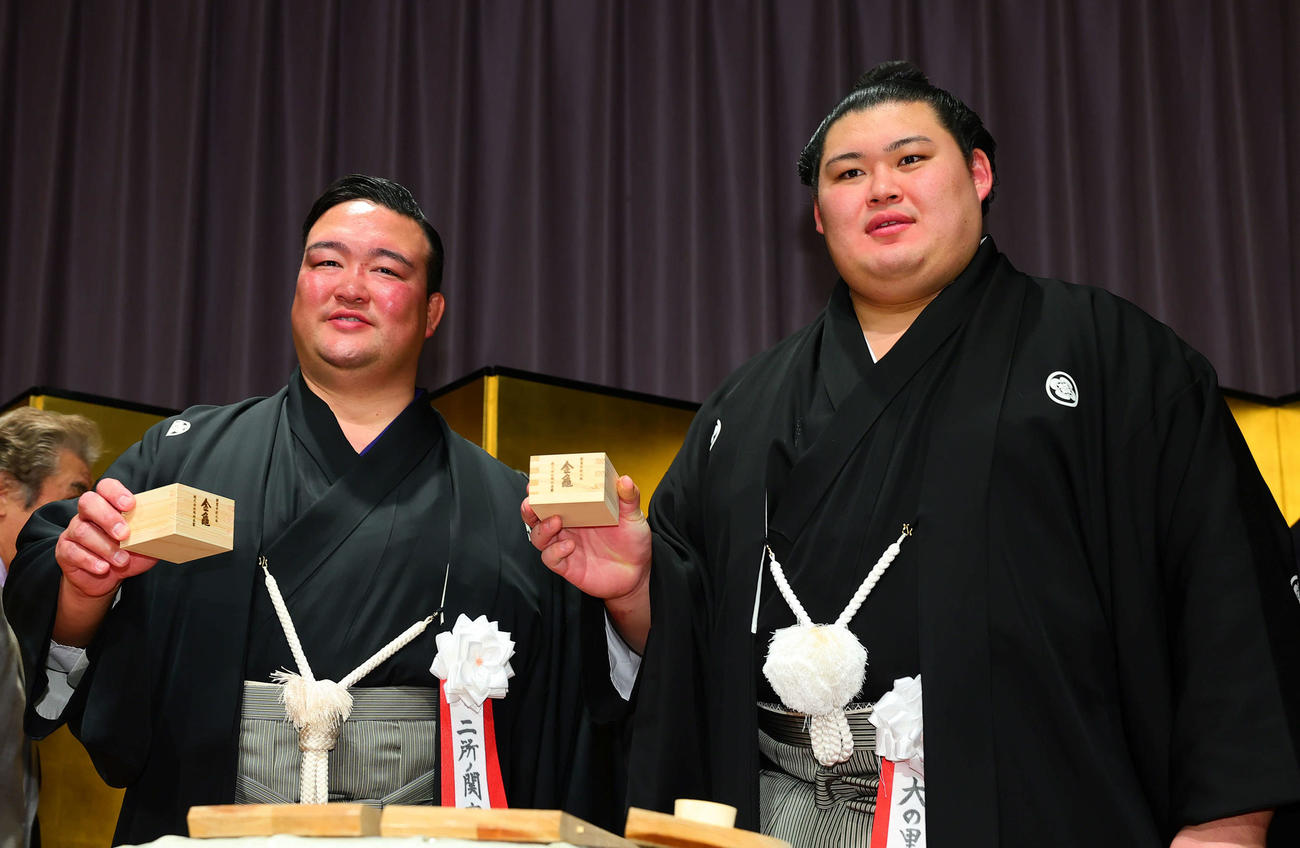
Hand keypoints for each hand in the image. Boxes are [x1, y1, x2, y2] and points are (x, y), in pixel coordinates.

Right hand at [56, 478, 158, 600]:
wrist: (103, 579)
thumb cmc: (127, 555)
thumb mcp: (145, 545)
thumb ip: (155, 535)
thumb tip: (175, 530)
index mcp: (108, 505)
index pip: (106, 487)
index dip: (116, 492)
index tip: (130, 505)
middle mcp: (88, 514)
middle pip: (88, 502)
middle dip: (107, 517)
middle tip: (124, 534)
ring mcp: (74, 531)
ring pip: (83, 530)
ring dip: (105, 547)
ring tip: (122, 561)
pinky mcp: (65, 550)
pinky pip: (72, 551)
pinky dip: (90, 561)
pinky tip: (103, 568)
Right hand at [523, 475, 651, 651]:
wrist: (637, 573)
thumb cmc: (633, 542)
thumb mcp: (633, 516)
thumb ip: (629, 498)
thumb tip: (625, 480)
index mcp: (579, 509)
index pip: (553, 496)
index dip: (542, 490)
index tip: (536, 482)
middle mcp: (568, 527)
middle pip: (537, 516)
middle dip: (530, 508)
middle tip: (531, 502)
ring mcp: (565, 546)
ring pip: (539, 537)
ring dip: (542, 528)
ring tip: (556, 521)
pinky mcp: (567, 566)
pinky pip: (550, 558)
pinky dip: (555, 551)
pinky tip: (569, 546)